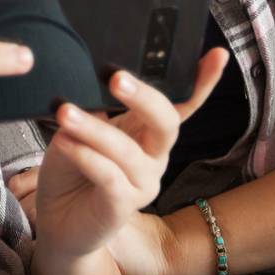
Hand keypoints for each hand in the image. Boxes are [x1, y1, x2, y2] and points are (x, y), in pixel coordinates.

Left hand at [12, 47, 229, 261]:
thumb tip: (89, 73)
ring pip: (127, 151)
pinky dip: (85, 155)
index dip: (202, 82)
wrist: (57, 220)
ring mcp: (142, 183)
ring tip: (65, 113)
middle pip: (166, 123)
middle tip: (116, 78)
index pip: (182, 104)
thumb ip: (93, 106)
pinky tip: (64, 142)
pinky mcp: (122, 205)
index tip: (216, 54)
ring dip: (94, 129)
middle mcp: (154, 157)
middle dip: (144, 98)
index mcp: (148, 132)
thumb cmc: (71, 169)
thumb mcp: (79, 128)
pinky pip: (109, 176)